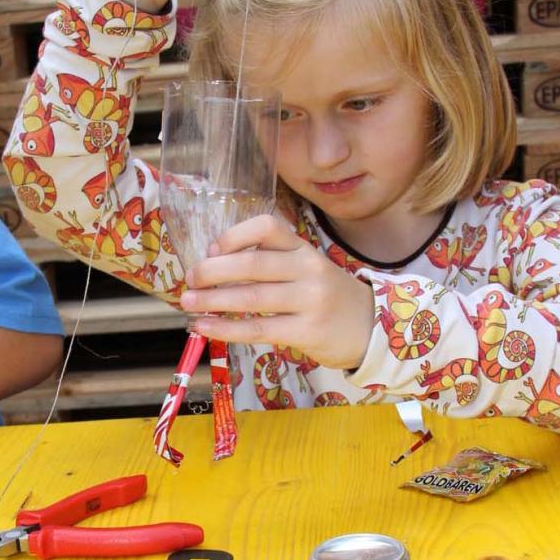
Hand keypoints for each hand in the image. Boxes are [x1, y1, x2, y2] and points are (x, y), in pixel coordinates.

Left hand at [179, 215, 374, 369]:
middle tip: (189, 279)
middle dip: (214, 271)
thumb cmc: (327, 296)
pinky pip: (259, 329)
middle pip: (254, 264)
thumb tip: (214, 265)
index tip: (211, 249)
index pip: (267, 227)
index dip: (235, 236)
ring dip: (214, 300)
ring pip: (253, 298)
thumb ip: (270, 263)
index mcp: (303, 248)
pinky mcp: (308, 331)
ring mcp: (310, 300)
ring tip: (188, 303)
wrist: (372, 328)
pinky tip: (205, 327)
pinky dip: (227, 328)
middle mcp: (307, 269)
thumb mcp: (306, 269)